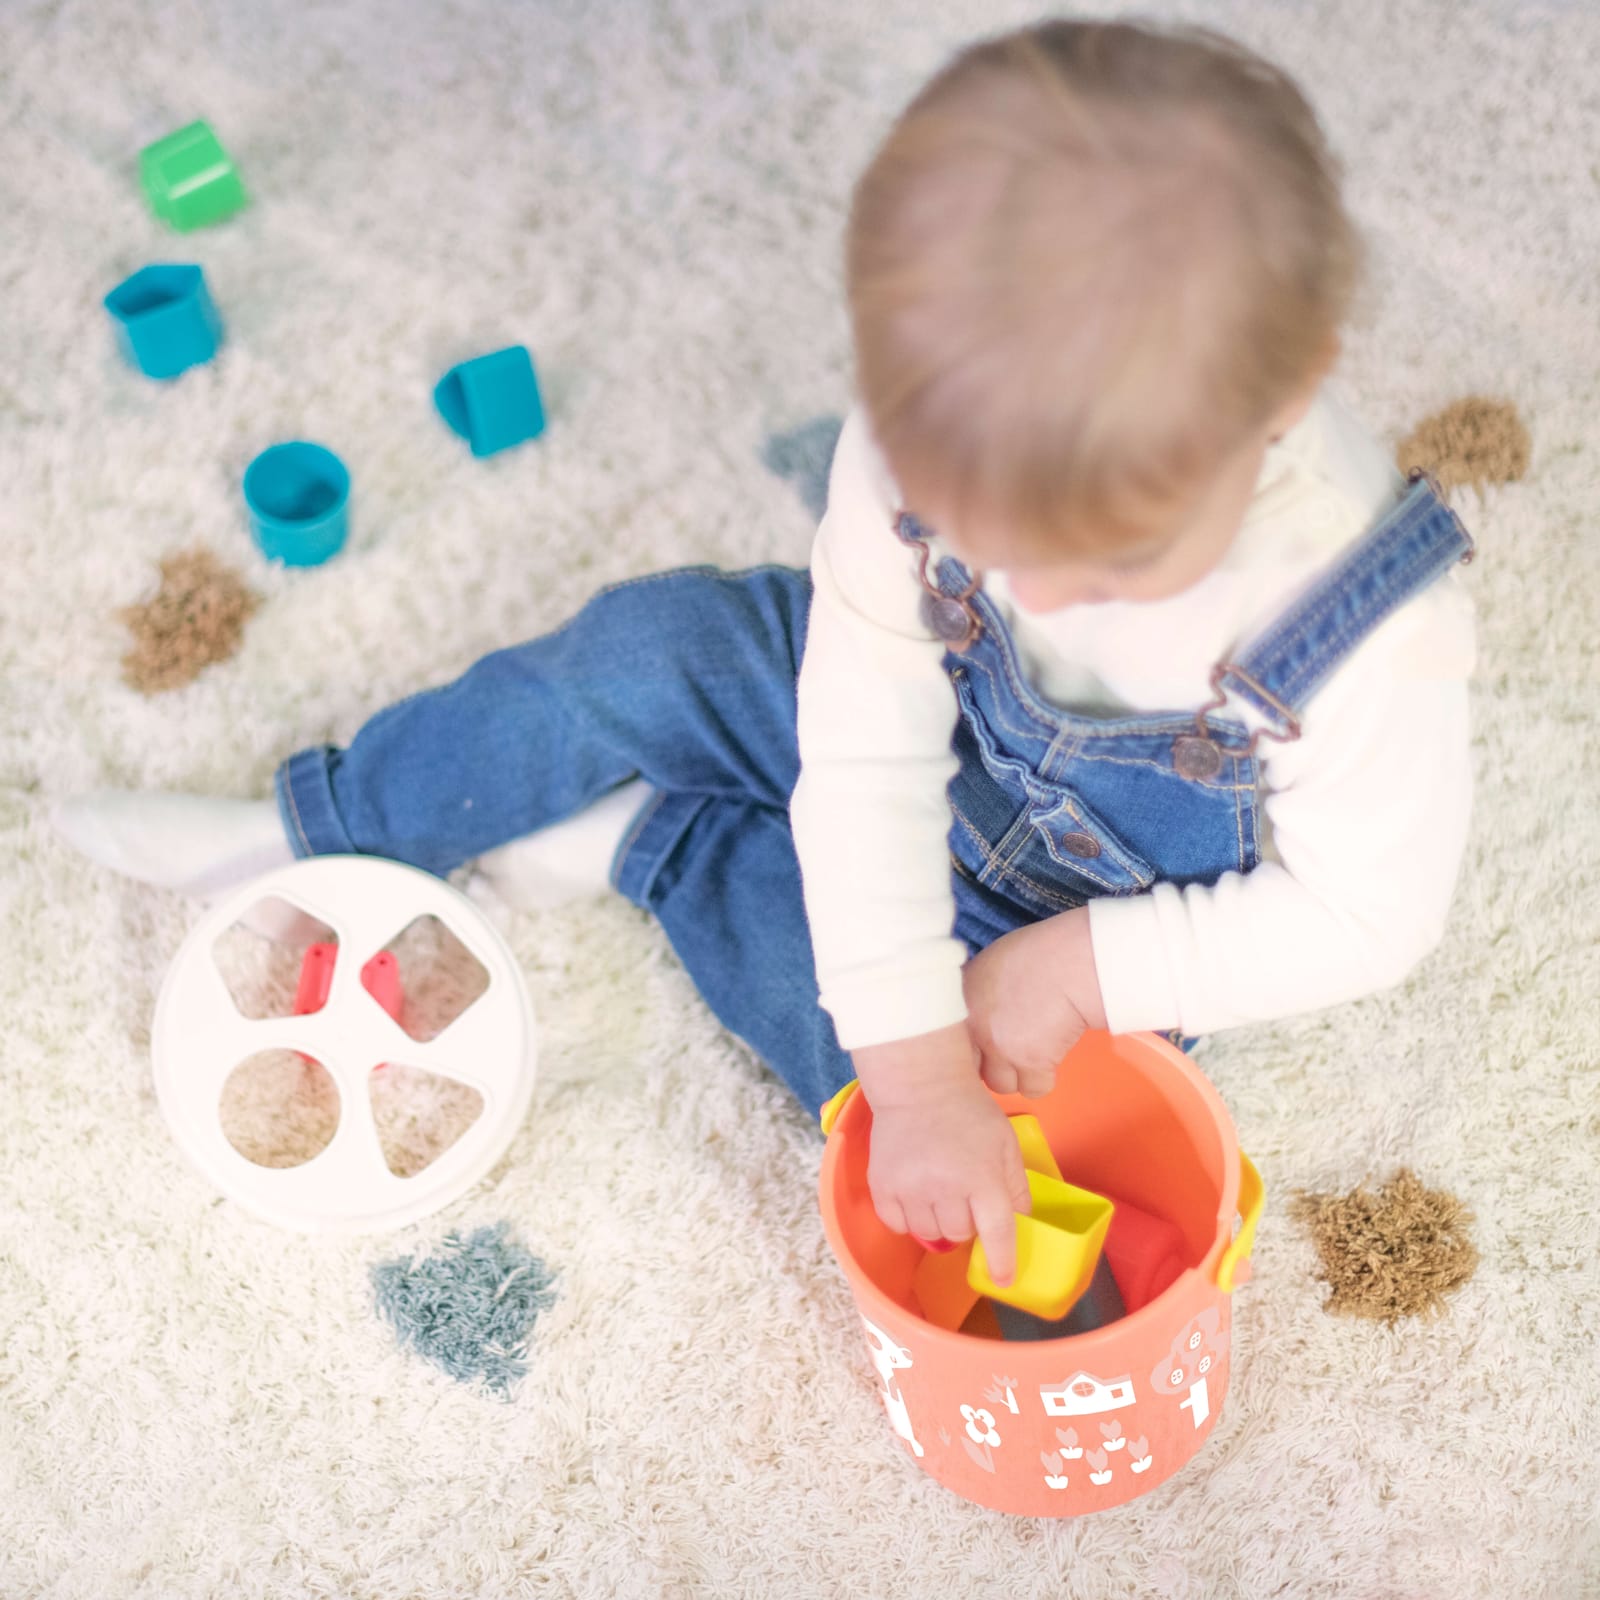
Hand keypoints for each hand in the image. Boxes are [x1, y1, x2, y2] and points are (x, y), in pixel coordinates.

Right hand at [852, 1024, 1031, 1282]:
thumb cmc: (969, 1112)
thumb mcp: (1005, 1142)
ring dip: (938, 1221)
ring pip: (928, 1234)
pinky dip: (908, 1218)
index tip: (1004, 1280)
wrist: (919, 1085)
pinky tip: (915, 1195)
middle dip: (967, 1223)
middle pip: (959, 1235)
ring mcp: (910, 1189)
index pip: (996, 1233)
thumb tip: (1020, 1219)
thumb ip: (1016, 1184)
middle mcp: (946, 1188)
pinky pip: (897, 1224)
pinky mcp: (883, 1186)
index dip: (1002, 1261)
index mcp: (983, 1178)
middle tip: (965, 1197)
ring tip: (939, 1193)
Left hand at [962, 908, 1106, 1098]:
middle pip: (972, 1069)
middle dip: (990, 1063)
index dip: (971, 1046)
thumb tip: (980, 1010)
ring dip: (1017, 1073)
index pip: (950, 1044)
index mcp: (960, 1001)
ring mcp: (1000, 1049)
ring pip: (1001, 1084)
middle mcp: (974, 1028)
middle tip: (1011, 1046)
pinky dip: (1044, 1077)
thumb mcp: (990, 965)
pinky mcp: (1030, 1064)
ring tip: (1034, 1048)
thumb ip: (977, 993)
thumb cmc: (1039, 953)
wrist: (1069, 962)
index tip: (985, 1042)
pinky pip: (1034, 1088)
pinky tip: (1052, 1053)